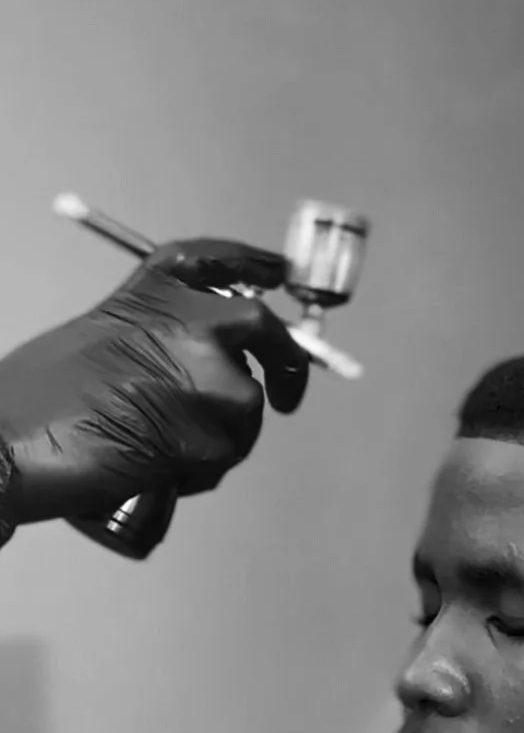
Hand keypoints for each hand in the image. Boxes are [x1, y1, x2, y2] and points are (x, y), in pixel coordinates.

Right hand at [0, 239, 310, 525]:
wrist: (6, 443)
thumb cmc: (37, 402)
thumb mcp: (102, 336)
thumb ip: (161, 335)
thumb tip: (214, 358)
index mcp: (154, 292)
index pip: (220, 260)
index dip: (257, 263)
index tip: (281, 273)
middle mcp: (189, 322)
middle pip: (265, 331)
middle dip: (287, 365)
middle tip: (286, 395)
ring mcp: (203, 376)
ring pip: (248, 410)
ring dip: (222, 436)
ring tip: (161, 448)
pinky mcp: (206, 434)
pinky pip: (225, 456)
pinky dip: (200, 471)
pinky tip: (154, 470)